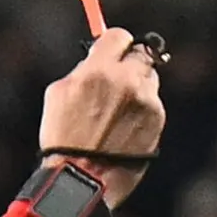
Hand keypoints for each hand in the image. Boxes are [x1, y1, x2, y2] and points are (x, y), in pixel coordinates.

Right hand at [38, 28, 167, 207]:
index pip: (119, 36)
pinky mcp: (157, 121)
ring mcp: (146, 102)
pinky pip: (153, 104)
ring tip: (118, 110)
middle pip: (141, 54)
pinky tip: (125, 126)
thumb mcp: (59, 93)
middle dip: (130, 62)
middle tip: (120, 76)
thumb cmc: (64, 139)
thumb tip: (96, 57)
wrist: (84, 179)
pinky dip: (143, 110)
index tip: (112, 51)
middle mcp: (128, 82)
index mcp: (99, 71)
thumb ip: (82, 70)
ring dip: (138, 86)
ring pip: (149, 80)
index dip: (114, 43)